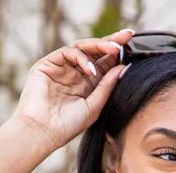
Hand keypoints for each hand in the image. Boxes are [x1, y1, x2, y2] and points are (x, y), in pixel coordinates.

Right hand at [11, 28, 134, 149]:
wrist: (42, 132)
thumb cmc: (67, 126)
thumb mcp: (94, 106)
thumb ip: (107, 86)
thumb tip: (123, 67)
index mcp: (87, 85)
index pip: (104, 64)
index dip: (117, 55)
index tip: (132, 47)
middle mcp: (75, 74)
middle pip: (95, 52)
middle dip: (111, 42)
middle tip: (126, 36)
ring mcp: (61, 68)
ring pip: (82, 48)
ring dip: (99, 46)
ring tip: (114, 50)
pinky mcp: (48, 64)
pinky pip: (68, 52)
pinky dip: (81, 58)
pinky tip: (90, 69)